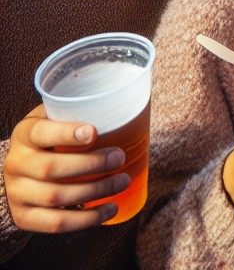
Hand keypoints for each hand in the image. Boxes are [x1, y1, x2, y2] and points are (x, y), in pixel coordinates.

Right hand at [5, 106, 127, 232]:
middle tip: (120, 158)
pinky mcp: (25, 216)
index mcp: (25, 134)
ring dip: (95, 191)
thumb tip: (119, 104)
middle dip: (91, 165)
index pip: (41, 133)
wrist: (21, 168)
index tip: (94, 132)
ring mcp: (17, 193)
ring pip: (56, 197)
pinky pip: (56, 223)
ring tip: (123, 181)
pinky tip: (110, 209)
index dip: (66, 134)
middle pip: (51, 169)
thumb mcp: (55, 117)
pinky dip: (86, 219)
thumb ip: (77, 112)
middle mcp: (16, 164)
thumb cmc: (51, 137)